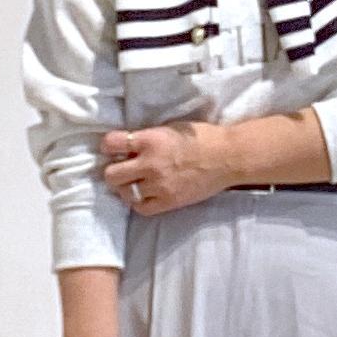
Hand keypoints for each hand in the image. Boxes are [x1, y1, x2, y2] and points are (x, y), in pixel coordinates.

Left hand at [101, 123, 232, 214]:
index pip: (111, 144)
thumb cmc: (201, 138)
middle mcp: (150, 164)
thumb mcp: (169, 129)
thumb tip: (126, 146)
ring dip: (126, 187)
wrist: (227, 157)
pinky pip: (141, 207)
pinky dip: (139, 202)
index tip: (114, 148)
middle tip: (123, 169)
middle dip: (114, 170)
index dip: (109, 146)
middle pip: (111, 174)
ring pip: (124, 192)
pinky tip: (145, 194)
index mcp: (150, 140)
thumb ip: (146, 138)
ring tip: (135, 183)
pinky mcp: (168, 201)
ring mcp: (158, 185)